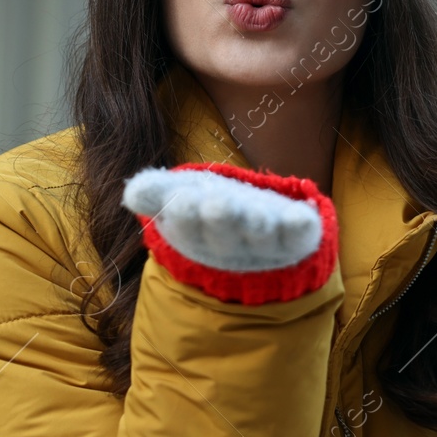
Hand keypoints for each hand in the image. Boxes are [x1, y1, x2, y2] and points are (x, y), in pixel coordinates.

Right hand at [122, 165, 323, 270]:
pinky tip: (304, 216)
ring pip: (259, 238)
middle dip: (220, 220)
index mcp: (196, 231)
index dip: (184, 213)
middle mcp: (229, 243)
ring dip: (258, 226)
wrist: (251, 232)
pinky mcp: (293, 241)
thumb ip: (156, 193)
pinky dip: (300, 228)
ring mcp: (263, 244)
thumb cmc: (205, 209)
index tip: (181, 200)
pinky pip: (298, 237)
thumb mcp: (178, 195)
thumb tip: (132, 192)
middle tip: (215, 205)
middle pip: (223, 235)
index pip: (187, 225)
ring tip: (258, 214)